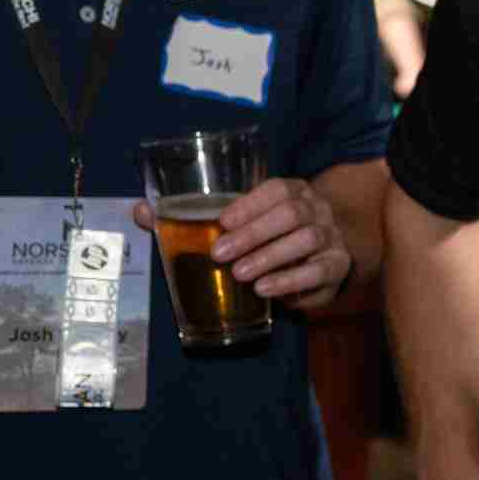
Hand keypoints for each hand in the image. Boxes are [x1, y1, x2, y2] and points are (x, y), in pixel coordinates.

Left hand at [132, 176, 351, 308]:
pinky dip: (292, 280)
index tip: (221, 222)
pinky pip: (320, 270)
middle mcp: (316, 210)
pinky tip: (266, 290)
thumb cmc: (272, 234)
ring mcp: (331, 237)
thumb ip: (193, 217)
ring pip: (307, 240)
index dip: (250, 204)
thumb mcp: (243, 222)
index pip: (277, 189)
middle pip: (292, 214)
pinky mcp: (337, 267)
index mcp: (293, 192)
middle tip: (220, 255)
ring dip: (272, 257)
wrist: (327, 252)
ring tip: (241, 275)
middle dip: (255, 234)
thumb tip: (141, 211)